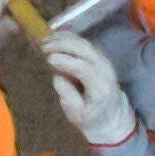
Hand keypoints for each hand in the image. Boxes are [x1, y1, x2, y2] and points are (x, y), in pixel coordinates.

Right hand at [45, 31, 143, 152]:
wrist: (111, 116)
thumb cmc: (91, 117)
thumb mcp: (77, 114)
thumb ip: (67, 96)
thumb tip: (57, 77)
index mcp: (100, 86)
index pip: (84, 68)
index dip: (66, 61)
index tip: (48, 59)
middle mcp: (105, 70)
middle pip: (85, 49)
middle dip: (62, 45)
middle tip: (43, 47)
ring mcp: (104, 61)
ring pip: (84, 43)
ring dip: (64, 39)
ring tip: (45, 41)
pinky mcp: (99, 56)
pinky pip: (84, 43)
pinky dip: (69, 38)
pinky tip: (54, 38)